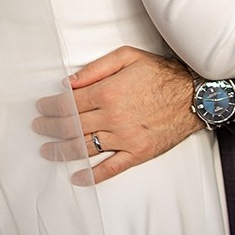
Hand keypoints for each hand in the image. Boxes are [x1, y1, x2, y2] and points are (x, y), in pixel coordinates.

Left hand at [34, 46, 201, 182]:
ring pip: (84, 148)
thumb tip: (68, 82)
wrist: (195, 95)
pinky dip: (91, 176)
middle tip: (38, 128)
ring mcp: (124, 139)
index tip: (41, 108)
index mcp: (107, 93)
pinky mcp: (137, 153)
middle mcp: (112, 118)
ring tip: (48, 150)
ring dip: (61, 151)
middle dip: (49, 128)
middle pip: (70, 127)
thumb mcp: (128, 57)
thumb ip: (95, 69)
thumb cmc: (162, 74)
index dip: (50, 107)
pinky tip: (77, 178)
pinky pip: (110, 169)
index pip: (68, 104)